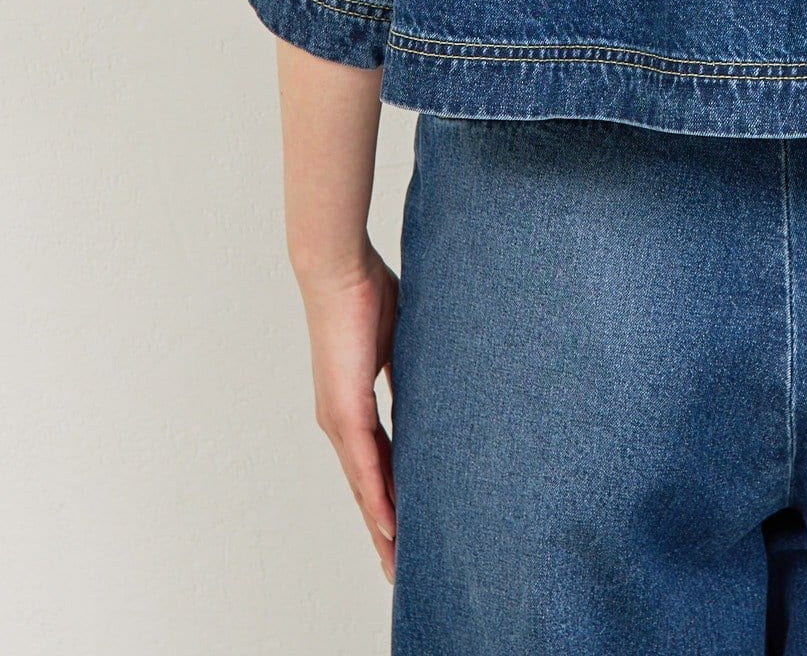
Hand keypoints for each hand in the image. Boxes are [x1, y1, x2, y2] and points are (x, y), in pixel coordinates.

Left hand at [297, 244, 398, 581]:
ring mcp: (339, 419)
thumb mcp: (400, 341)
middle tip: (400, 566)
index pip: (376, 463)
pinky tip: (389, 526)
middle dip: (384, 528)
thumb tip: (440, 385)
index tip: (407, 527)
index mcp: (353, 404)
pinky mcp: (344, 410)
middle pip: (365, 488)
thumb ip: (411, 370)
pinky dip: (377, 498)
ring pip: (363, 487)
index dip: (391, 496)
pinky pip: (365, 465)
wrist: (339, 269)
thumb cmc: (367, 292)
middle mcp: (340, 420)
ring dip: (380, 527)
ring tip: (397, 562)